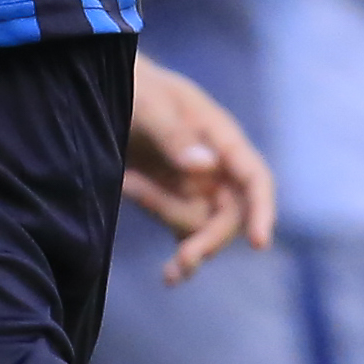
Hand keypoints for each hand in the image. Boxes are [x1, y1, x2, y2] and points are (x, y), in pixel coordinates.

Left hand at [122, 55, 275, 281]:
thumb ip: (174, 135)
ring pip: (200, 226)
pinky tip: (170, 277)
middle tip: (185, 260)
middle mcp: (215, 166)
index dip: (262, 210)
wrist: (101, 89)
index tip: (259, 243)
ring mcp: (195, 186)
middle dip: (210, 238)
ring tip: (126, 182)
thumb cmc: (132, 86)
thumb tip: (206, 166)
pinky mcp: (172, 201)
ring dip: (167, 217)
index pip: (254, 178)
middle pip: (231, 216)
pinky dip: (179, 255)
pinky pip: (184, 235)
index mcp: (220, 136)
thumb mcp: (147, 103)